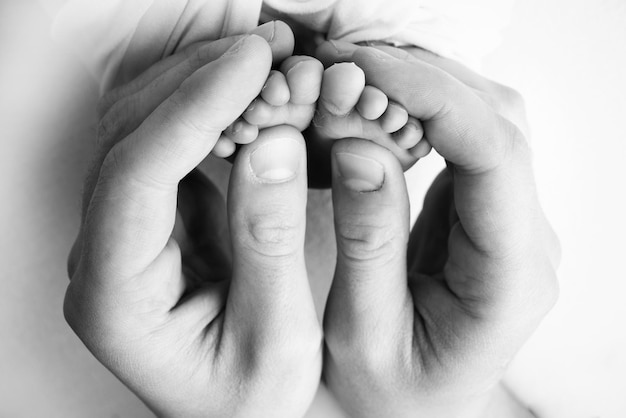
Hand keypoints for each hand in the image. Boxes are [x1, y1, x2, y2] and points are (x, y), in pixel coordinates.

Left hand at [64, 33, 320, 416]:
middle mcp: (103, 255)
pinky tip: (253, 93)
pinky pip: (171, 142)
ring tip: (268, 59)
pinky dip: (212, 108)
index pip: (136, 178)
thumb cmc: (252, 396)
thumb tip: (272, 142)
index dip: (194, 110)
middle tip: (270, 49)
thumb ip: (270, 244)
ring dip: (203, 84)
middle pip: (128, 138)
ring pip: (143, 128)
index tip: (253, 65)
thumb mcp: (278, 341)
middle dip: (199, 81)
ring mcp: (124, 231)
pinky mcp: (154, 216)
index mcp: (114, 298)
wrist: (239, 413)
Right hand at [321, 44, 559, 416]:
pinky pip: (462, 136)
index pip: (494, 155)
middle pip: (497, 122)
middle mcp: (525, 238)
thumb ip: (366, 243)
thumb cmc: (385, 391)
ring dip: (420, 87)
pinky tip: (374, 106)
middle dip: (420, 79)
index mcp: (510, 277)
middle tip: (341, 66)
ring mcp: (507, 219)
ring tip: (351, 79)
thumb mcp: (360, 334)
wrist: (409, 410)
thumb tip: (362, 145)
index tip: (362, 70)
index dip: (431, 97)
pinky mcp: (480, 209)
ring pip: (484, 119)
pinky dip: (418, 108)